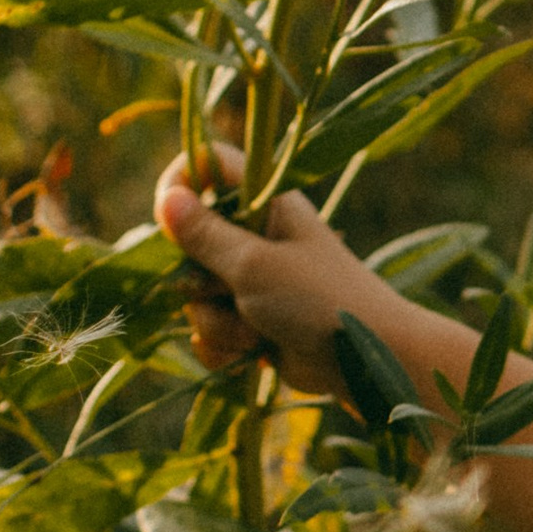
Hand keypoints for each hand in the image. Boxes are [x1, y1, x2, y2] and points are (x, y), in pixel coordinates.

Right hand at [153, 150, 390, 395]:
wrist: (365, 364)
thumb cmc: (319, 299)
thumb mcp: (255, 264)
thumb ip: (206, 235)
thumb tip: (167, 198)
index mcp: (265, 204)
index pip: (210, 168)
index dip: (181, 182)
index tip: (167, 216)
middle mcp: (256, 236)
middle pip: (189, 243)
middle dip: (198, 280)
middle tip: (225, 290)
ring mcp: (253, 281)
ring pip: (196, 296)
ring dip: (218, 321)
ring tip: (255, 330)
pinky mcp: (251, 322)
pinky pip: (210, 330)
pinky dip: (224, 346)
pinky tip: (250, 353)